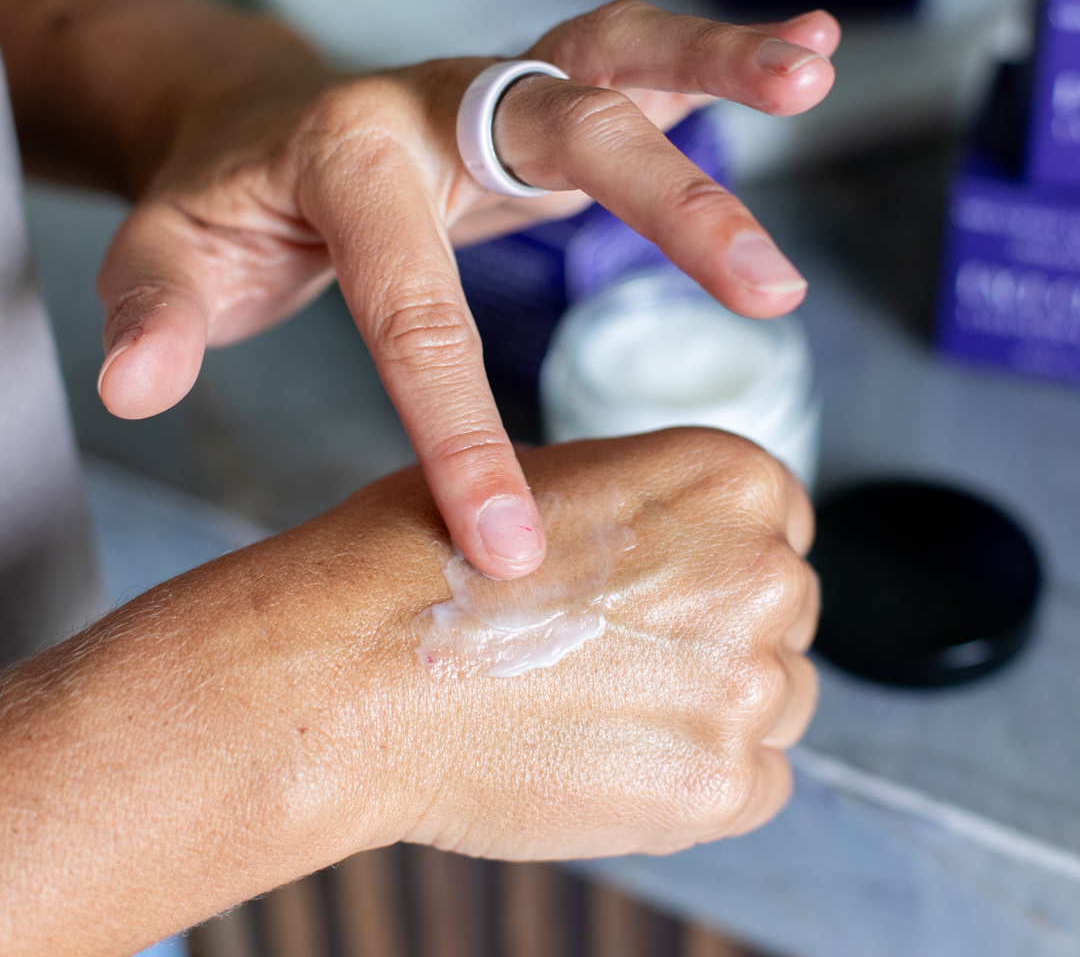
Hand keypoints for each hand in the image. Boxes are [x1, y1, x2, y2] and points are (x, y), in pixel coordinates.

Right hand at [0, 428, 816, 953]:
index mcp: (726, 476)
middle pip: (784, 607)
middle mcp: (758, 572)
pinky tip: (615, 750)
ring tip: (609, 699)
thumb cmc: (423, 558)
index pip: (780, 517)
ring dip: (715, 700)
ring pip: (779, 696)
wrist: (352, 667)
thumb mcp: (546, 477)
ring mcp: (744, 684)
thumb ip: (644, 502)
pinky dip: (699, 773)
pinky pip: (757, 780)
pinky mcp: (715, 784)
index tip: (673, 580)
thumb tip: (684, 542)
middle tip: (627, 644)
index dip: (719, 551)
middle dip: (720, 624)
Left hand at [96, 1, 837, 577]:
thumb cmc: (224, 209)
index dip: (460, 430)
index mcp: (344, 157)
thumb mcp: (167, 259)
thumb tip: (132, 389)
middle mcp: (435, 102)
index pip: (415, 306)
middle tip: (768, 296)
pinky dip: (720, 61)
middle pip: (562, 135)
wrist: (255, 127)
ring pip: (617, 58)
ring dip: (720, 65)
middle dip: (669, 215)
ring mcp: (494, 88)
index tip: (507, 539)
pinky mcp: (535, 97)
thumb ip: (156, 316)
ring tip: (815, 71)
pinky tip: (809, 58)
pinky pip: (636, 64)